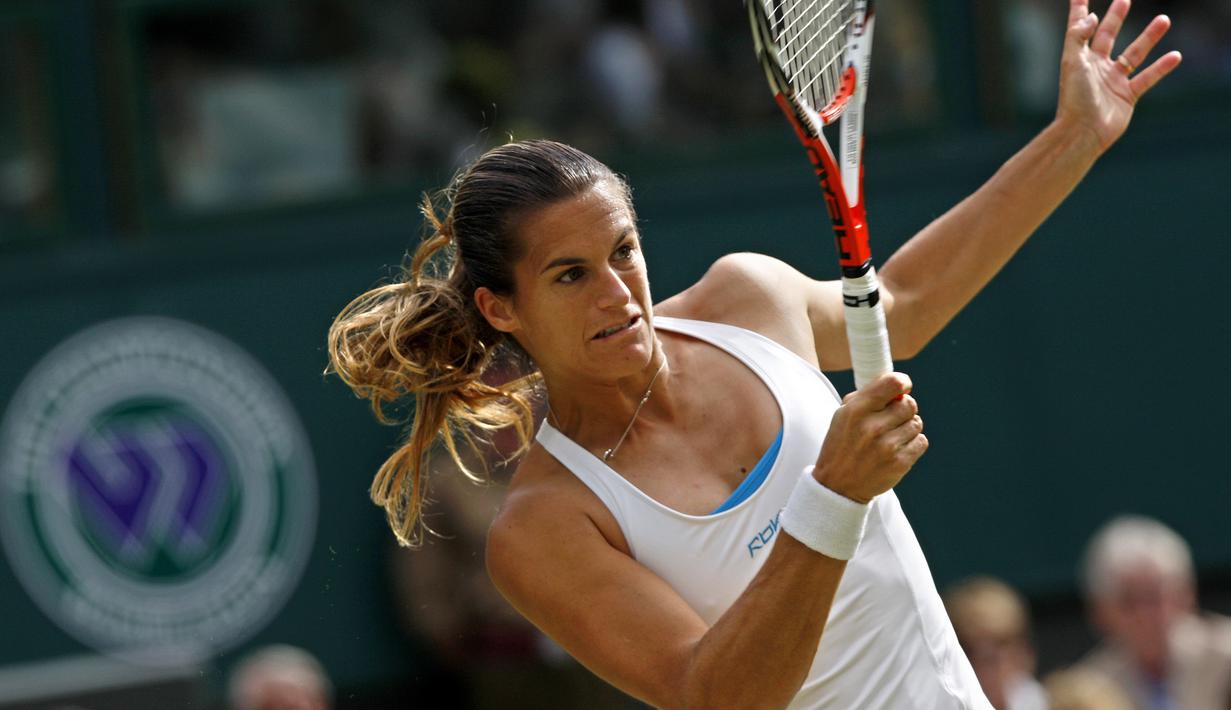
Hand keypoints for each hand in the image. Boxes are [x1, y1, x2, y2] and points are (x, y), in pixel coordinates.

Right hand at [813, 373, 926, 503]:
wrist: (838, 485)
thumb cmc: (843, 444)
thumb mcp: (844, 415)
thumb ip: (869, 396)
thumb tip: (898, 385)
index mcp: (856, 410)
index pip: (893, 384)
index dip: (903, 383)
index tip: (902, 388)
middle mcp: (872, 427)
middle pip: (910, 404)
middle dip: (904, 409)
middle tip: (893, 418)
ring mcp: (887, 446)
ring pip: (917, 423)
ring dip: (908, 427)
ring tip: (892, 437)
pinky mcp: (900, 462)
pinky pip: (921, 441)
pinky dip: (913, 444)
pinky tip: (897, 449)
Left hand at [1056, 0, 1181, 151]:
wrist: (1083, 132)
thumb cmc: (1074, 98)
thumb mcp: (1073, 62)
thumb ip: (1079, 36)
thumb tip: (1091, 16)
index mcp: (1080, 58)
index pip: (1080, 28)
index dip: (1079, 11)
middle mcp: (1096, 68)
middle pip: (1107, 36)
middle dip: (1115, 17)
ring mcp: (1112, 81)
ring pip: (1134, 54)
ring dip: (1149, 37)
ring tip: (1165, 19)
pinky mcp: (1127, 96)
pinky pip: (1147, 77)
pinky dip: (1161, 67)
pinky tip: (1176, 56)